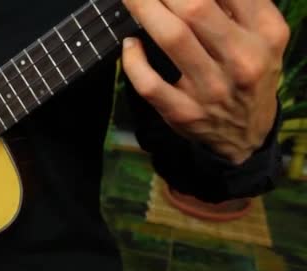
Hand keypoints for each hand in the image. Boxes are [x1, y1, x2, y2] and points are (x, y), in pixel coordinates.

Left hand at [122, 0, 289, 163]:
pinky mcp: (183, 113)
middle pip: (195, 9)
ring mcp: (211, 90)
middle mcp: (241, 60)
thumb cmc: (249, 72)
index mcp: (264, 34)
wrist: (247, 134)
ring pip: (172, 39)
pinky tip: (130, 44)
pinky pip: (150, 84)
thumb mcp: (262, 36)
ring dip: (144, 9)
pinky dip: (133, 61)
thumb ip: (240, 4)